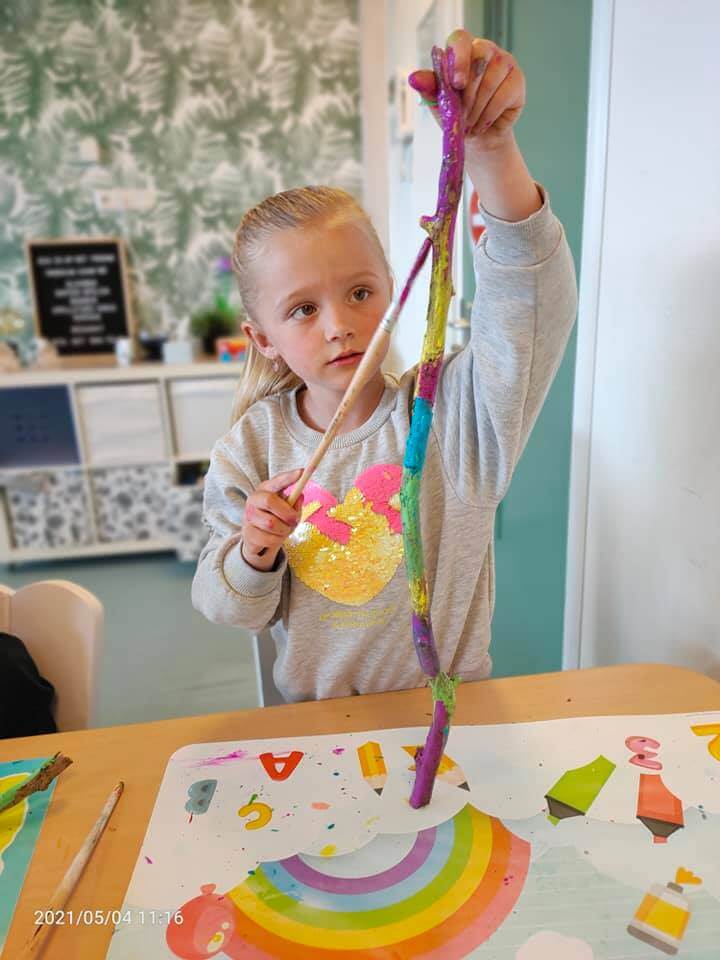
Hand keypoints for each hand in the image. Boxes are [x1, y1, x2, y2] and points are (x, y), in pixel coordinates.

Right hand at [240, 468, 303, 570]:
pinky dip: (277, 541)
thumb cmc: (275, 518)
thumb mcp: (287, 509)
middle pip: (270, 501)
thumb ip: (294, 503)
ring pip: (271, 523)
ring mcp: (248, 516)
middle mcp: (254, 500)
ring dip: (284, 530)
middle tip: (295, 520)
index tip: (301, 472)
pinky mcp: (247, 533)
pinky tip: (275, 538)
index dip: (288, 477)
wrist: (257, 538)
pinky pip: (269, 539)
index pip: (276, 481)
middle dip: (287, 513)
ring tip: (284, 530)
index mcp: (265, 489)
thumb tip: (300, 496)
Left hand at [408, 30, 524, 153]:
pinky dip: (489, 114)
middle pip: (479, 59)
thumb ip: (430, 89)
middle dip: (467, 95)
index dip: (458, 59)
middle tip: (461, 116)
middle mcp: (485, 50)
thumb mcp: (440, 104)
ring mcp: (504, 62)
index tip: (456, 84)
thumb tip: (414, 78)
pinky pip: (503, 95)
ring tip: (470, 123)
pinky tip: (482, 123)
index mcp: (463, 51)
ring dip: (477, 108)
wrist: (478, 139)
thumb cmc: (458, 117)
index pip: (460, 39)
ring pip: (491, 80)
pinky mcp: (517, 79)